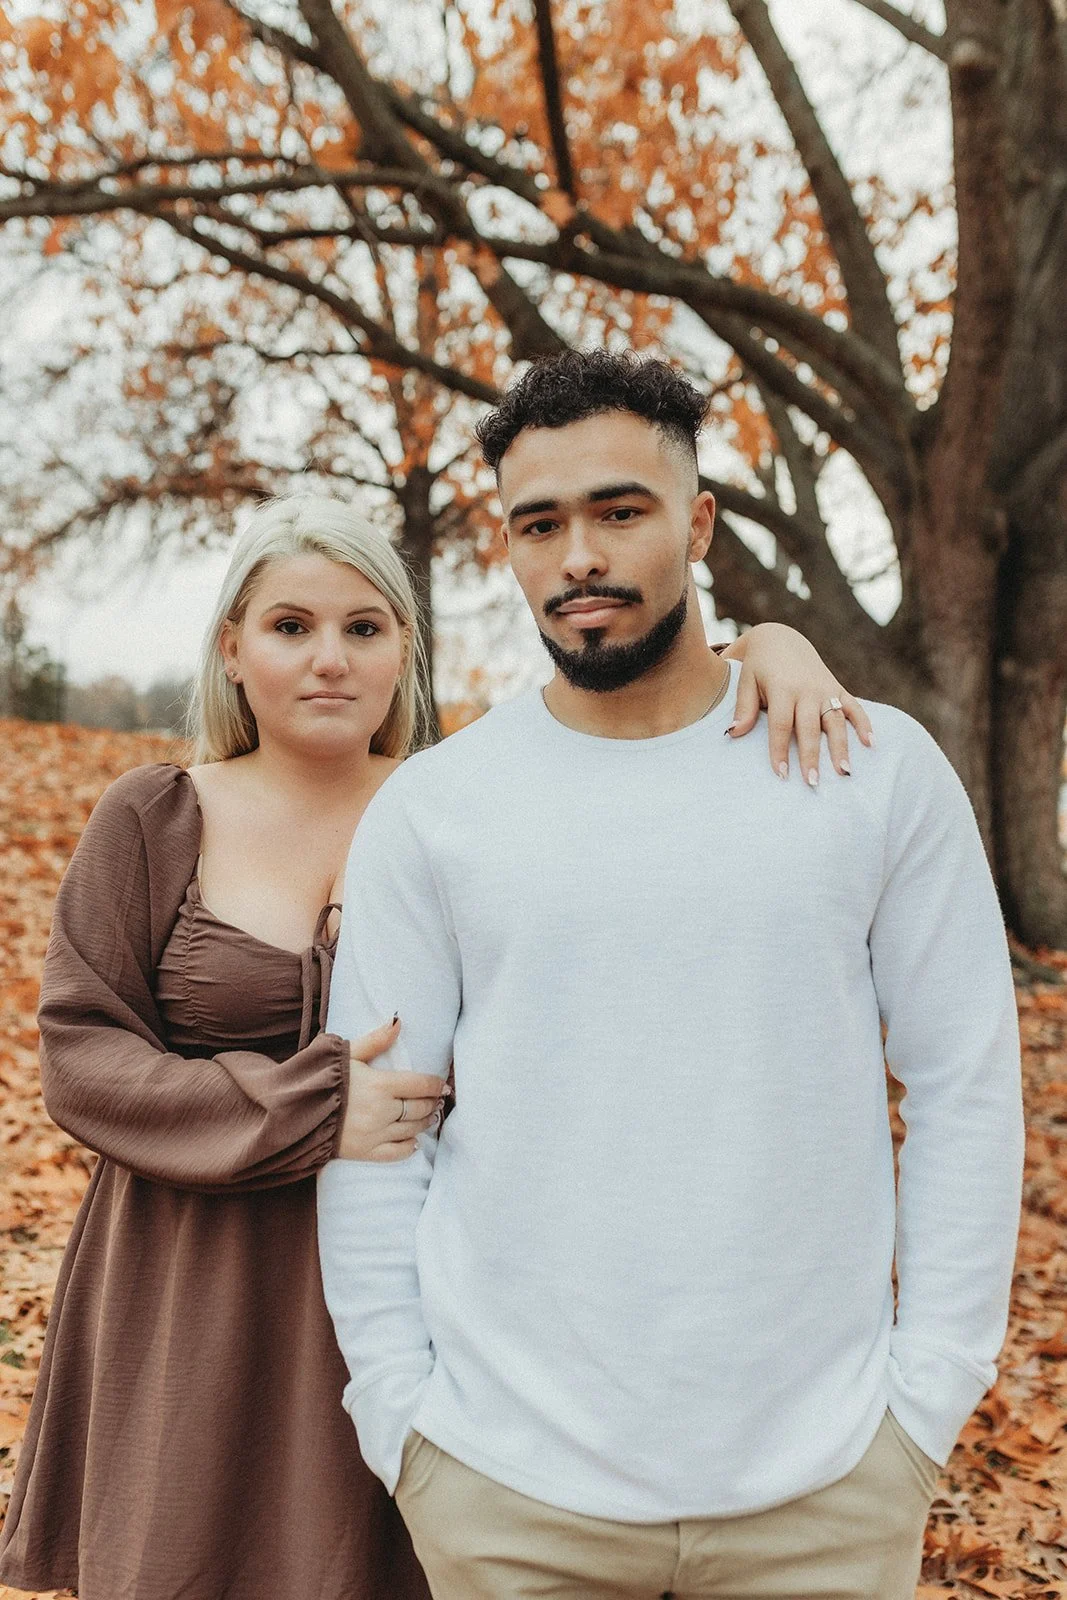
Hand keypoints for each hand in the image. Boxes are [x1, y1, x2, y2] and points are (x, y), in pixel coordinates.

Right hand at [337, 1017, 447, 1161]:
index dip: (436, 1085)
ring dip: (424, 1122)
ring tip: (429, 1116)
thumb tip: (398, 1022)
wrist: (295, 1110)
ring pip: (411, 1130)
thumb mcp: (348, 1054)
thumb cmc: (323, 1078)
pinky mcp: (365, 1152)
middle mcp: (381, 1111)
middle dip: (431, 1103)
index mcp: (380, 1085)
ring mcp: (374, 1134)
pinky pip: (395, 1153)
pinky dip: (408, 1147)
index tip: (443, 1086)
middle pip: (419, 1108)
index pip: (420, 1085)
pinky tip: (413, 1141)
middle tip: (437, 1100)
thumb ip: (375, 1040)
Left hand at [720, 623, 872, 784]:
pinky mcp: (837, 688)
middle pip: (810, 728)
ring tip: (845, 772)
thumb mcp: (746, 680)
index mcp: (782, 688)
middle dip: (812, 756)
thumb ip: (743, 707)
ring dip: (841, 747)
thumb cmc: (759, 666)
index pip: (781, 724)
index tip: (781, 775)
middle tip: (813, 783)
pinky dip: (864, 724)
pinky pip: (854, 707)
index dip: (780, 750)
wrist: (781, 638)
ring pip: (835, 721)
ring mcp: (825, 689)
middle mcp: (807, 689)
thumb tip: (734, 733)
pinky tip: (871, 744)